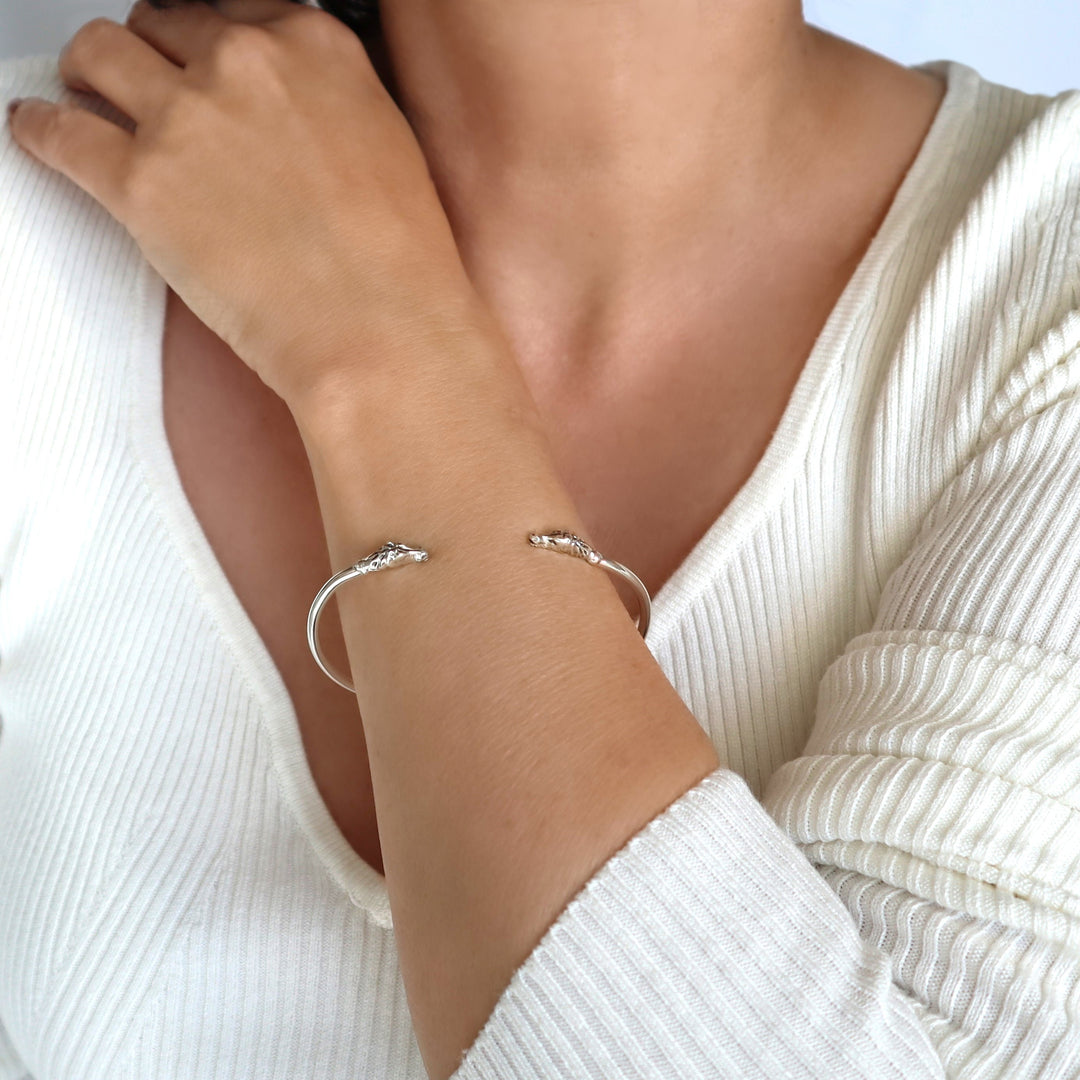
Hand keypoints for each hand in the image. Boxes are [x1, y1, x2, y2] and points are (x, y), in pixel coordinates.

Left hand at [7, 0, 480, 404]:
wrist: (382, 335)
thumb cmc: (401, 268)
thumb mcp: (389, 150)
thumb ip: (330, 110)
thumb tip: (298, 121)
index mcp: (316, 48)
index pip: (235, 11)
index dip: (211, 44)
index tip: (201, 65)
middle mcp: (246, 66)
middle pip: (162, 26)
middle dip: (152, 57)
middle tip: (146, 89)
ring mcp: (187, 119)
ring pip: (98, 54)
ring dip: (89, 75)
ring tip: (85, 99)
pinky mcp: (140, 182)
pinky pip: (58, 131)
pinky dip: (40, 130)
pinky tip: (39, 135)